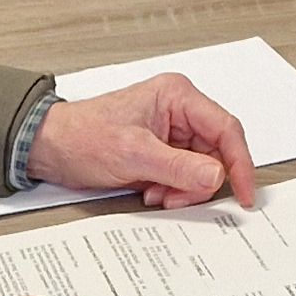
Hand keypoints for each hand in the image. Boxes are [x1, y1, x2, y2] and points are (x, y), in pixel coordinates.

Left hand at [28, 73, 256, 209]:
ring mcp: (171, 131)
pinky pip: (184, 175)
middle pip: (216, 152)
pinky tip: (151, 191)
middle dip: (199, 182)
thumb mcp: (133, 154)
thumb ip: (178, 167)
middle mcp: (179, 110)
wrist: (50, 148)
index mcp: (177, 96)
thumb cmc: (82, 137)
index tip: (245, 194)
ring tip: (156, 194)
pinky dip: (173, 190)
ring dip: (183, 189)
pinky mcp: (162, 151)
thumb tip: (216, 176)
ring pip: (201, 168)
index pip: (226, 129)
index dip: (240, 163)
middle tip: (177, 198)